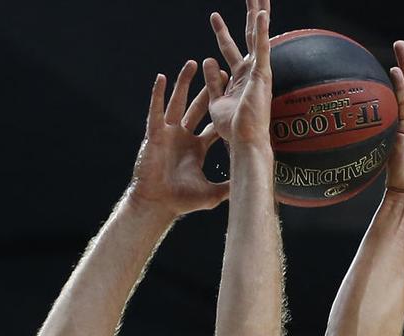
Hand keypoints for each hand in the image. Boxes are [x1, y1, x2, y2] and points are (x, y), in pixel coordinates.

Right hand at [130, 60, 229, 215]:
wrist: (157, 204)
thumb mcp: (212, 193)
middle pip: (197, 108)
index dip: (222, 111)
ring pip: (177, 102)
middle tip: (221, 71)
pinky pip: (156, 110)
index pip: (212, 125)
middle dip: (208, 90)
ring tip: (192, 64)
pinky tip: (162, 78)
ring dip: (184, 83)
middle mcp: (183, 137)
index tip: (235, 98)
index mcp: (197, 148)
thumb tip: (249, 186)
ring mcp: (168, 134)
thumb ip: (229, 186)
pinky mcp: (154, 134)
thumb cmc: (181, 200)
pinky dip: (158, 94)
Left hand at [203, 0, 271, 146]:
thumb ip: (213, 80)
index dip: (221, 32)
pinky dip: (263, 32)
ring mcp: (258, 72)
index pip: (229, 48)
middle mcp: (251, 71)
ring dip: (258, 14)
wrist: (245, 142)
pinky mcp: (261, 76)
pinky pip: (261, 49)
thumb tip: (207, 59)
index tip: (214, 15)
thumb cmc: (233, 129)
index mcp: (240, 78)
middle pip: (249, 36)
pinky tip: (262, 14)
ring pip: (257, 36)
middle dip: (249, 14)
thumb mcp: (215, 101)